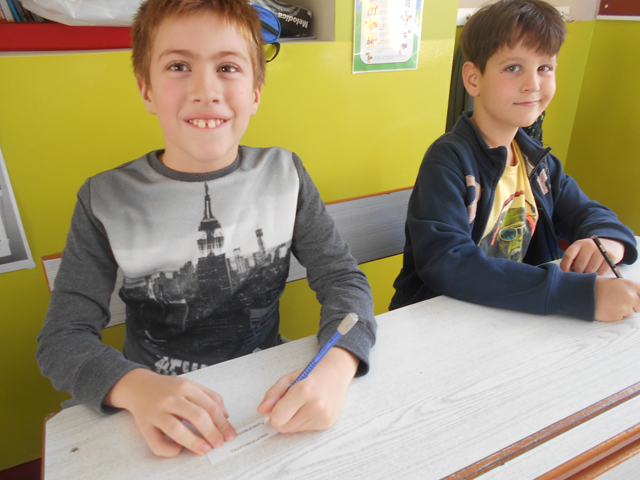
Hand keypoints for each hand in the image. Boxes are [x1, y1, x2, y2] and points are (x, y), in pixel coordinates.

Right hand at [104, 368, 235, 456]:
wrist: (138, 386)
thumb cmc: (168, 389)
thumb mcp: (190, 385)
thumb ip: (209, 397)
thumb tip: (225, 416)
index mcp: (186, 387)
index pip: (210, 406)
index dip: (222, 423)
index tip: (229, 435)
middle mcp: (171, 398)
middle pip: (197, 416)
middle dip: (212, 433)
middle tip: (219, 444)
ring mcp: (157, 412)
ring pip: (177, 430)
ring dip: (194, 442)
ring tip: (205, 450)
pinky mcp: (144, 426)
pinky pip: (157, 443)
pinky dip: (170, 450)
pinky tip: (178, 449)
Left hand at [257, 347, 358, 432]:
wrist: (336, 374)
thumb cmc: (311, 374)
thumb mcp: (289, 378)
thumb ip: (273, 394)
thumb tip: (261, 410)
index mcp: (305, 391)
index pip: (278, 417)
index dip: (273, 413)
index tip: (275, 406)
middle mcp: (316, 406)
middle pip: (284, 426)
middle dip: (281, 418)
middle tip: (288, 404)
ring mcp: (323, 416)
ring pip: (294, 430)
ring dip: (292, 420)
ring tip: (301, 405)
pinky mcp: (327, 424)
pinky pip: (305, 430)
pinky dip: (303, 422)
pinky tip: (310, 409)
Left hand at [560, 238, 624, 274]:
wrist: (611, 245)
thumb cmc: (591, 251)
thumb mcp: (580, 250)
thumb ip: (573, 259)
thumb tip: (566, 273)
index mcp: (579, 243)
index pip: (568, 256)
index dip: (565, 267)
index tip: (566, 273)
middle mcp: (590, 245)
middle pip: (579, 266)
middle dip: (578, 273)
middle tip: (580, 274)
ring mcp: (601, 250)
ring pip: (590, 270)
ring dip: (588, 275)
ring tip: (589, 273)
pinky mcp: (611, 257)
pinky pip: (601, 272)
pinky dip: (599, 275)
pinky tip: (598, 271)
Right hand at [594, 277, 639, 321]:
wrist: (583, 293)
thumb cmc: (597, 286)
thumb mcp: (616, 282)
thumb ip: (628, 289)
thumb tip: (636, 296)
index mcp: (630, 285)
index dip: (639, 297)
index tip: (636, 300)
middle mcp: (630, 296)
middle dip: (633, 305)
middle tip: (620, 302)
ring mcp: (625, 307)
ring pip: (630, 313)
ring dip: (623, 310)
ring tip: (610, 304)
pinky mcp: (617, 316)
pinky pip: (620, 317)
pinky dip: (615, 314)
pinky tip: (606, 308)